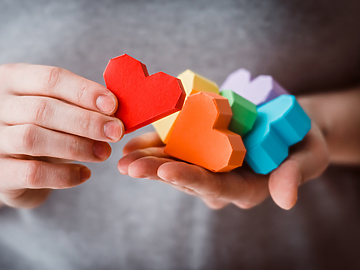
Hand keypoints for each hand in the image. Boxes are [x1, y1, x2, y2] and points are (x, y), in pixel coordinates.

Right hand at [0, 63, 123, 207]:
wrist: (13, 165)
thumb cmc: (43, 128)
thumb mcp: (55, 108)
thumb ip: (79, 105)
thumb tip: (116, 111)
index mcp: (13, 80)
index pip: (50, 78)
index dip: (85, 91)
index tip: (113, 106)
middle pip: (44, 109)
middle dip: (87, 121)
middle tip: (116, 132)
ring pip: (34, 139)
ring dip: (77, 146)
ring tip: (104, 153)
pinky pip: (32, 173)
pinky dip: (64, 175)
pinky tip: (85, 174)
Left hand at [118, 122, 328, 209]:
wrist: (289, 122)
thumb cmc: (302, 141)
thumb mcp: (310, 156)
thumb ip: (295, 175)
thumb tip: (285, 200)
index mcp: (245, 187)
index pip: (216, 187)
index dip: (191, 179)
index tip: (166, 171)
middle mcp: (222, 179)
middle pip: (187, 177)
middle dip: (158, 172)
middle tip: (130, 167)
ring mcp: (209, 162)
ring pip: (176, 163)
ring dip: (149, 160)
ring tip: (125, 157)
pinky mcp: (200, 145)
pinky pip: (175, 146)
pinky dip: (155, 143)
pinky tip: (134, 143)